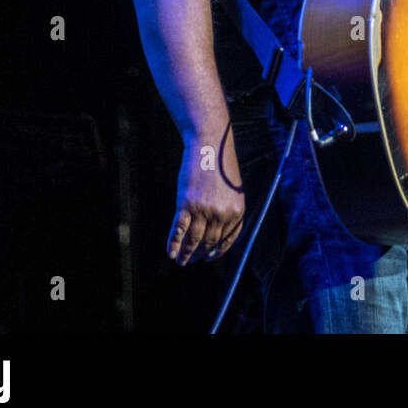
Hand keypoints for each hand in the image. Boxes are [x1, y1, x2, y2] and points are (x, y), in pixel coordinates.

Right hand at [168, 125, 244, 264]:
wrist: (209, 146)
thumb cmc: (219, 167)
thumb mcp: (232, 190)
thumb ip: (228, 210)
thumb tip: (217, 232)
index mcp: (237, 211)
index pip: (227, 240)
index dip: (217, 251)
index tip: (208, 258)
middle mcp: (223, 213)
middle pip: (210, 242)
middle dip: (199, 255)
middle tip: (191, 262)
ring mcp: (204, 210)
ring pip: (194, 240)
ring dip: (186, 254)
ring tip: (180, 261)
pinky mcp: (186, 205)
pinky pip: (179, 230)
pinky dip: (173, 243)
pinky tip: (170, 252)